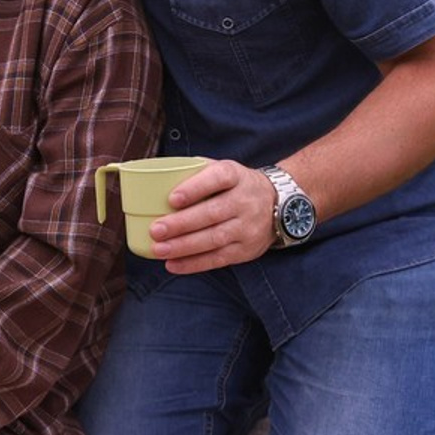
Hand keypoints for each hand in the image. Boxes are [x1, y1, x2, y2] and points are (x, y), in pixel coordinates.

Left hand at [148, 159, 277, 272]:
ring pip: (215, 238)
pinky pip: (219, 258)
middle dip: (182, 224)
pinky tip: (173, 264)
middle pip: (213, 213)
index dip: (195, 188)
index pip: (217, 178)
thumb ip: (194, 172)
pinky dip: (194, 263)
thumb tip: (154, 179)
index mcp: (235, 176)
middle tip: (155, 230)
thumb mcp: (223, 170)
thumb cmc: (235, 185)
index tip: (172, 199)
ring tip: (159, 249)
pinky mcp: (246, 250)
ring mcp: (248, 227)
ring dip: (184, 246)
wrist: (279, 203)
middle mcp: (245, 201)